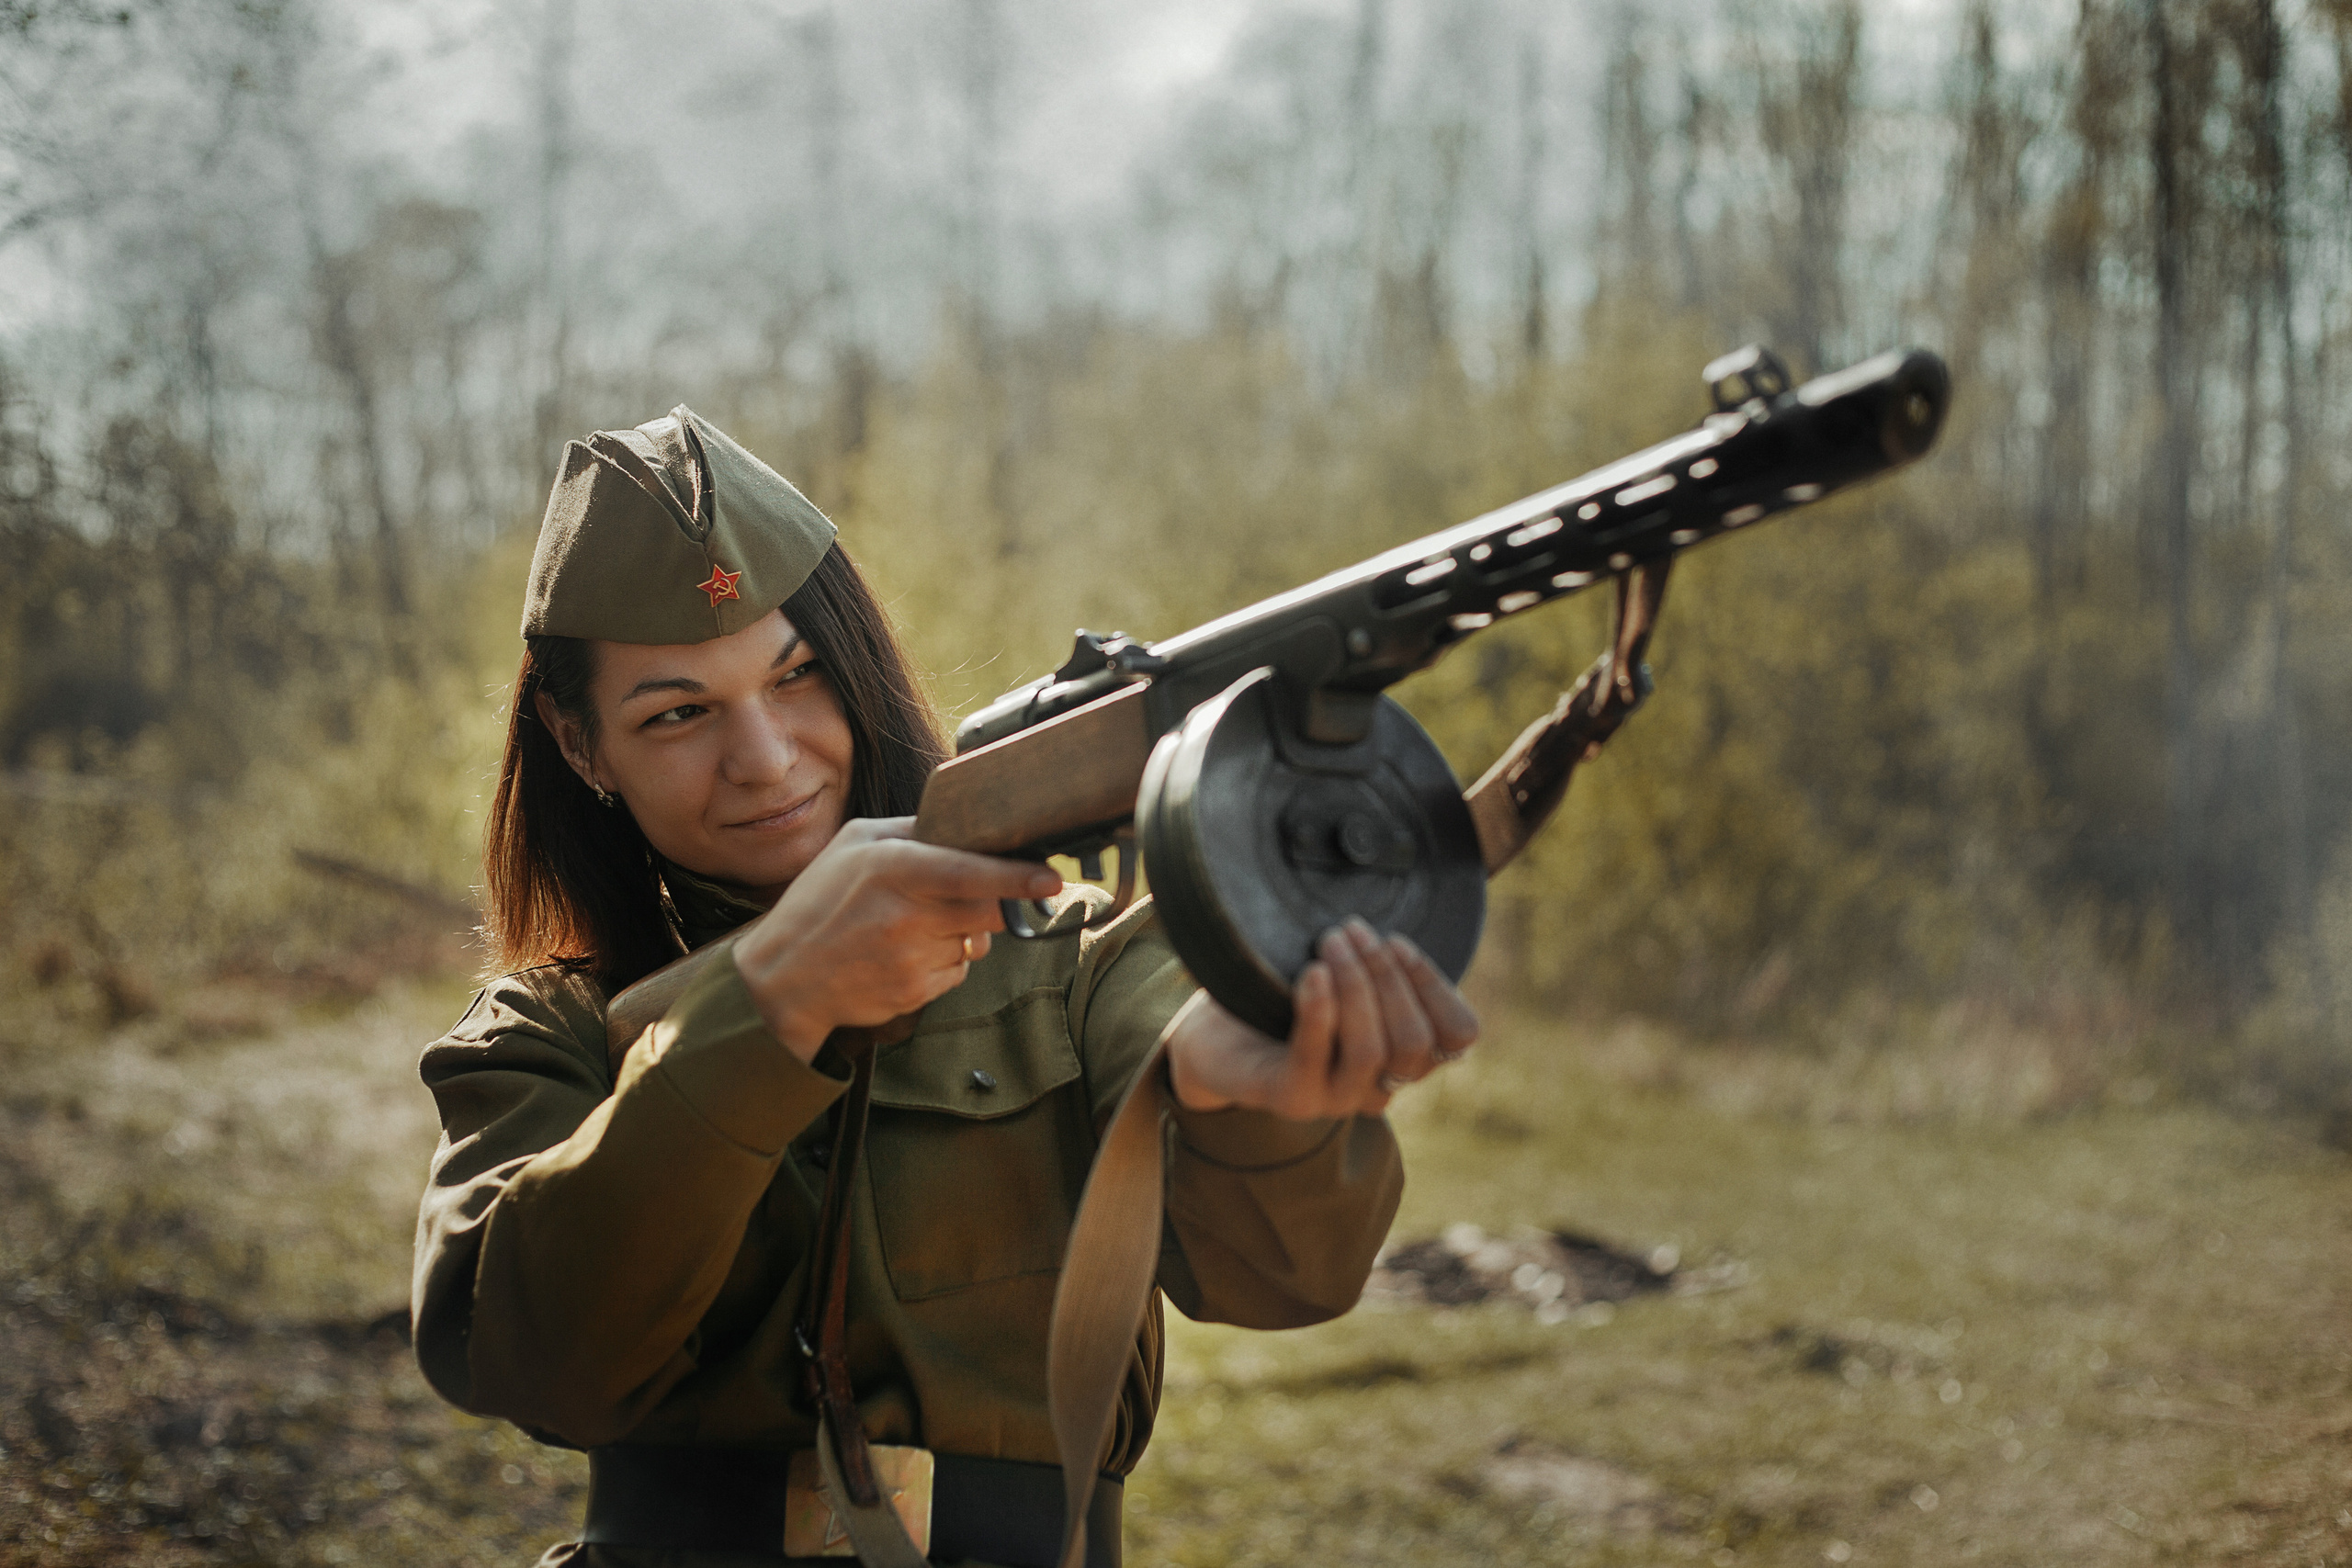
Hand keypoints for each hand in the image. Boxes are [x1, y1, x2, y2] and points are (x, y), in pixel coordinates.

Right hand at [732, 816, 1060, 1061]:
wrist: (782, 979)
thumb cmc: (819, 902)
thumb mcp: (853, 844)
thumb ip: (911, 829)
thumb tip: (965, 821)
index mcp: (891, 869)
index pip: (969, 872)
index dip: (1016, 877)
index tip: (1051, 879)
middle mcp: (904, 915)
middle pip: (988, 911)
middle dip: (994, 905)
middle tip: (973, 898)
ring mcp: (911, 959)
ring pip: (975, 942)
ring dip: (961, 933)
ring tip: (913, 927)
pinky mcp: (915, 993)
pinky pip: (957, 971)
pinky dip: (944, 960)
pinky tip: (907, 953)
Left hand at [1164, 918, 1479, 1119]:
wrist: (1215, 1032)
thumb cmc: (1284, 994)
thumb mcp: (1343, 972)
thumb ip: (1377, 960)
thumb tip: (1388, 922)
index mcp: (1405, 1054)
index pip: (1458, 1034)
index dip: (1435, 985)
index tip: (1397, 941)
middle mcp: (1379, 1084)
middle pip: (1415, 1040)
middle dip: (1386, 976)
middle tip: (1348, 930)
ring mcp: (1337, 1099)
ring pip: (1372, 1051)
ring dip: (1355, 985)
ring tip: (1328, 942)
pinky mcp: (1294, 1100)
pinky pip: (1314, 1058)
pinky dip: (1318, 1011)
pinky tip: (1311, 974)